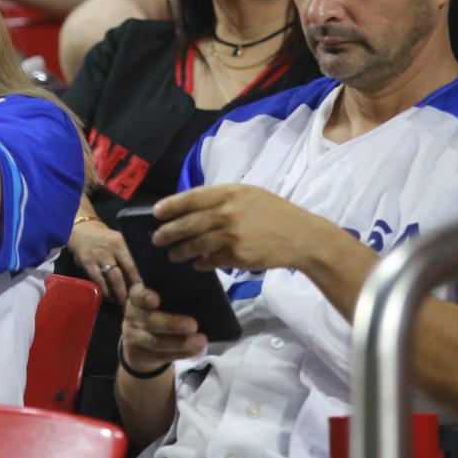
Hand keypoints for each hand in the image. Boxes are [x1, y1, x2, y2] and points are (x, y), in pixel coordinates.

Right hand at [67, 218, 138, 304]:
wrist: (81, 231)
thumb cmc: (105, 240)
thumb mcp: (118, 241)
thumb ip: (128, 255)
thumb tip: (144, 275)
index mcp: (121, 243)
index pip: (134, 263)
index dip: (140, 279)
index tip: (146, 292)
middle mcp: (111, 249)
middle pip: (125, 273)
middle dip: (130, 291)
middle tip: (136, 303)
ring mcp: (98, 256)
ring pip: (112, 279)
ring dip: (119, 294)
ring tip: (124, 304)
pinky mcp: (87, 263)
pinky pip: (98, 281)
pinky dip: (106, 291)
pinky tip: (111, 298)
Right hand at [121, 282, 206, 372]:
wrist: (136, 344)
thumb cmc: (155, 314)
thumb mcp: (156, 302)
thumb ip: (170, 297)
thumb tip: (199, 295)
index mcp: (136, 298)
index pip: (137, 295)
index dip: (145, 297)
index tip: (156, 300)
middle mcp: (133, 317)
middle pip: (149, 321)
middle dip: (171, 324)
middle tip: (193, 325)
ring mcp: (134, 337)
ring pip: (156, 341)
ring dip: (180, 343)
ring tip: (201, 341)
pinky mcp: (141, 355)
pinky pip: (161, 355)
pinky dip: (180, 354)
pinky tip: (195, 351)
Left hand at [154, 184, 342, 272]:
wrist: (302, 237)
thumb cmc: (274, 212)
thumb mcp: (249, 194)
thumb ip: (222, 198)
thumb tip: (191, 207)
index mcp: (229, 193)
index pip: (190, 198)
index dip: (170, 206)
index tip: (156, 213)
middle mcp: (228, 213)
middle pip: (187, 224)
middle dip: (168, 233)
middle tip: (157, 239)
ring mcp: (232, 236)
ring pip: (195, 245)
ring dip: (180, 251)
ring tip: (172, 254)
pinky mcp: (238, 257)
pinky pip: (211, 261)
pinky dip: (201, 263)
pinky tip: (196, 264)